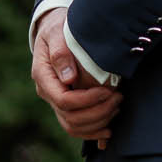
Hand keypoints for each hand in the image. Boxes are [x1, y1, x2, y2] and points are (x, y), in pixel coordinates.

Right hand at [31, 9, 121, 144]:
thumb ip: (61, 52)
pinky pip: (76, 128)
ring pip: (73, 126)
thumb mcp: (57, 32)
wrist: (55, 30)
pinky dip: (93, 132)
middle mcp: (48, 92)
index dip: (88, 100)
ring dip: (98, 122)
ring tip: (117, 107)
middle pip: (70, 117)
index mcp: (43, 76)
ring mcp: (55, 101)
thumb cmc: (58, 28)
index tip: (108, 91)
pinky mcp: (66, 106)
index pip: (64, 100)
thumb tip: (69, 78)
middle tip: (118, 98)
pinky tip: (109, 130)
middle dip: (98, 112)